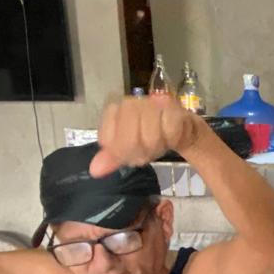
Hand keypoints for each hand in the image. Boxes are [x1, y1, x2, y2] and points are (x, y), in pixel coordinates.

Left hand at [90, 95, 206, 176]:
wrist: (179, 128)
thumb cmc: (149, 137)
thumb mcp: (128, 150)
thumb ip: (111, 159)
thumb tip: (95, 171)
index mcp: (114, 113)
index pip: (107, 140)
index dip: (119, 154)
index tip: (128, 156)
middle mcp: (130, 104)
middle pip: (128, 140)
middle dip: (139, 153)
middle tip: (146, 153)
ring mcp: (151, 103)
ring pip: (150, 136)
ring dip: (156, 147)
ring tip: (159, 145)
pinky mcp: (172, 107)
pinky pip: (169, 131)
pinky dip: (171, 140)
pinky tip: (171, 137)